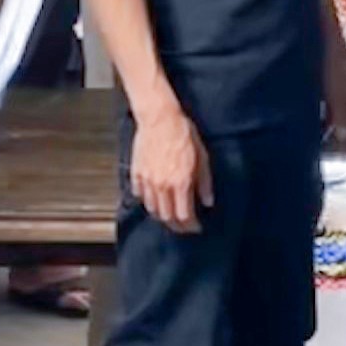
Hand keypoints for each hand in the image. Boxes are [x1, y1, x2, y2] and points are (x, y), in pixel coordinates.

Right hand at [130, 103, 211, 233]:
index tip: (196, 227)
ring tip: (170, 216)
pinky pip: (140, 195)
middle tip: (184, 226)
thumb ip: (204, 182)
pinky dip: (147, 201)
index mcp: (180, 183)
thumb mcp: (202, 157)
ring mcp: (147, 180)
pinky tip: (154, 200)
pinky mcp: (137, 173)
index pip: (185, 216)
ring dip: (162, 216)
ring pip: (152, 209)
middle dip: (177, 226)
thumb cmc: (183, 133)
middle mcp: (162, 186)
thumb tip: (208, 201)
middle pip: (167, 217)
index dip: (191, 226)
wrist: (160, 118)